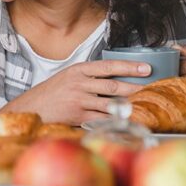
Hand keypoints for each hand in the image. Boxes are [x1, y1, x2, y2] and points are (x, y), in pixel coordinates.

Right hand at [0, 60, 150, 124]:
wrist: (31, 108)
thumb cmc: (51, 93)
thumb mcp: (67, 77)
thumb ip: (88, 76)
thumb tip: (115, 77)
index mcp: (78, 70)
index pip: (108, 66)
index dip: (129, 66)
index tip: (147, 68)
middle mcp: (79, 83)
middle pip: (114, 85)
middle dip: (137, 87)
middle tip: (154, 89)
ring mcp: (79, 100)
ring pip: (111, 102)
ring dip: (130, 104)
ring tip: (146, 105)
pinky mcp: (78, 116)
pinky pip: (102, 117)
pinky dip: (117, 118)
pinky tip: (128, 119)